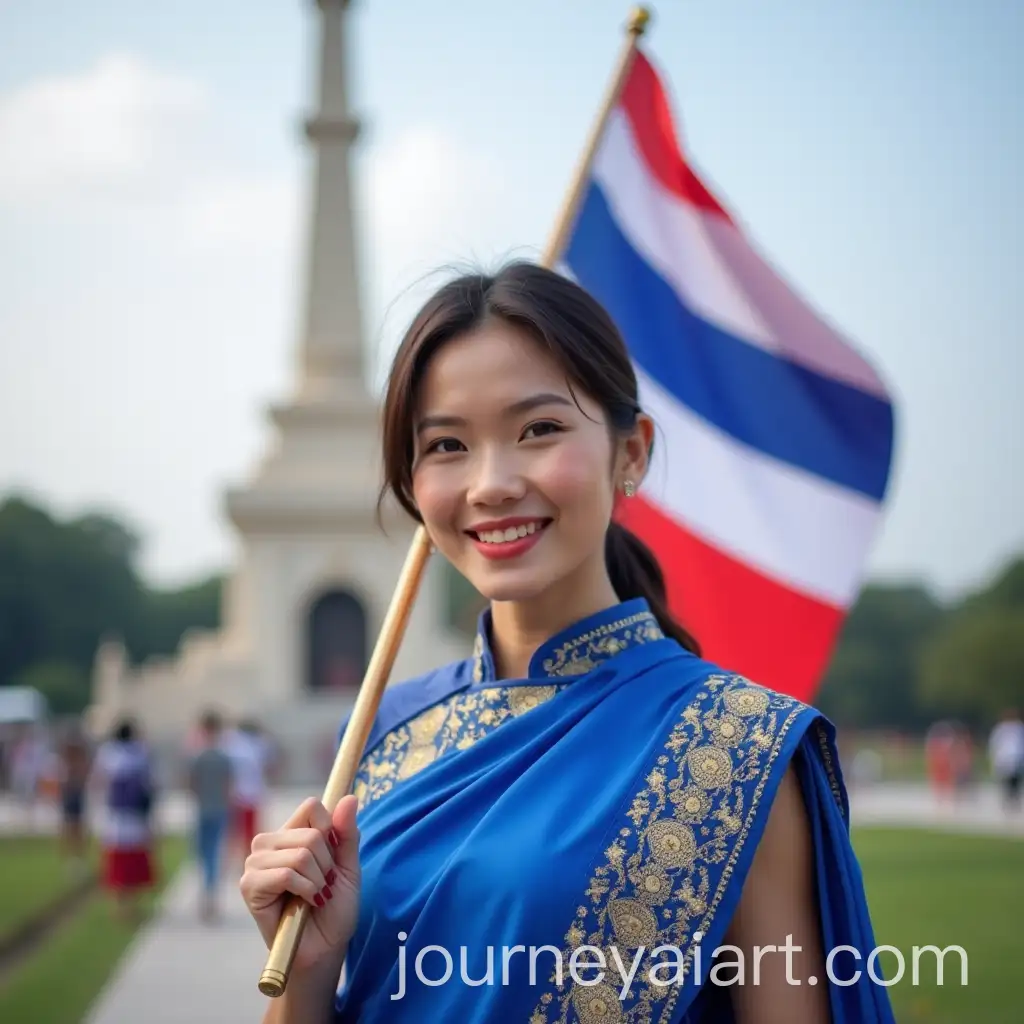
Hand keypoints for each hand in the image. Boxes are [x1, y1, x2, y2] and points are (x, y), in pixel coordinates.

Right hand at [240, 795, 360, 972]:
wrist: (324, 948)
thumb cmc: (334, 909)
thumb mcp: (349, 867)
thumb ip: (347, 833)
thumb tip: (349, 798)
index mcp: (292, 833)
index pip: (312, 807)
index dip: (331, 832)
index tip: (333, 861)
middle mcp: (270, 843)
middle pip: (311, 832)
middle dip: (327, 865)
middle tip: (322, 886)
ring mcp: (256, 863)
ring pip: (301, 853)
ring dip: (317, 880)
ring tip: (313, 896)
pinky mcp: (249, 885)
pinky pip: (286, 874)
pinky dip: (304, 890)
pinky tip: (302, 904)